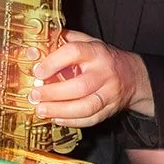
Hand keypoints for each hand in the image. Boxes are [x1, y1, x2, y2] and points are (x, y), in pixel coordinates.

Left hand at [30, 31, 153, 124]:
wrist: (131, 75)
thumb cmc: (101, 58)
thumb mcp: (85, 42)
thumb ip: (60, 42)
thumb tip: (32, 51)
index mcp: (96, 51)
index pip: (74, 52)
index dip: (53, 62)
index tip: (37, 72)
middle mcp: (105, 72)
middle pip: (80, 86)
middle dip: (54, 93)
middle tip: (35, 95)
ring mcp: (109, 93)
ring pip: (86, 106)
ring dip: (61, 110)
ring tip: (41, 110)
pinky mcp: (110, 109)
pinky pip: (91, 119)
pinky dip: (72, 121)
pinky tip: (56, 118)